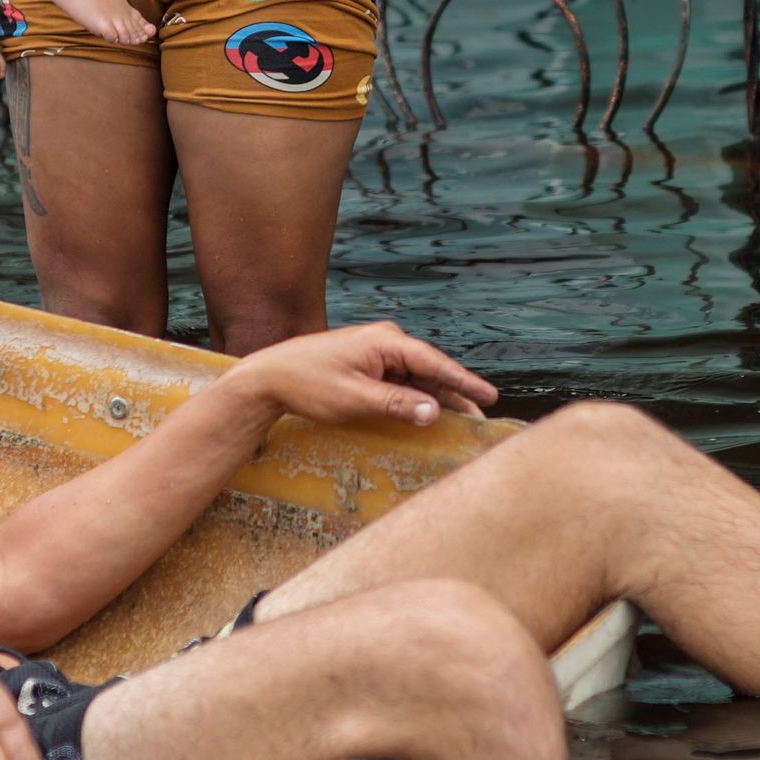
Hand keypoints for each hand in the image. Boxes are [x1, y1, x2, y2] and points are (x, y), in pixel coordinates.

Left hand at [224, 322, 500, 428]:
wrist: (270, 376)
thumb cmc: (308, 384)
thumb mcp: (354, 399)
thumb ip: (396, 405)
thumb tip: (435, 412)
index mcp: (386, 341)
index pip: (435, 362)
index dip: (464, 381)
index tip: (489, 396)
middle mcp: (386, 340)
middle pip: (431, 370)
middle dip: (456, 393)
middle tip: (481, 416)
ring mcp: (377, 351)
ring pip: (417, 376)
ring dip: (436, 397)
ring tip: (463, 419)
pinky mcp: (369, 364)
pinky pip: (402, 380)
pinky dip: (416, 397)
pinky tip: (429, 414)